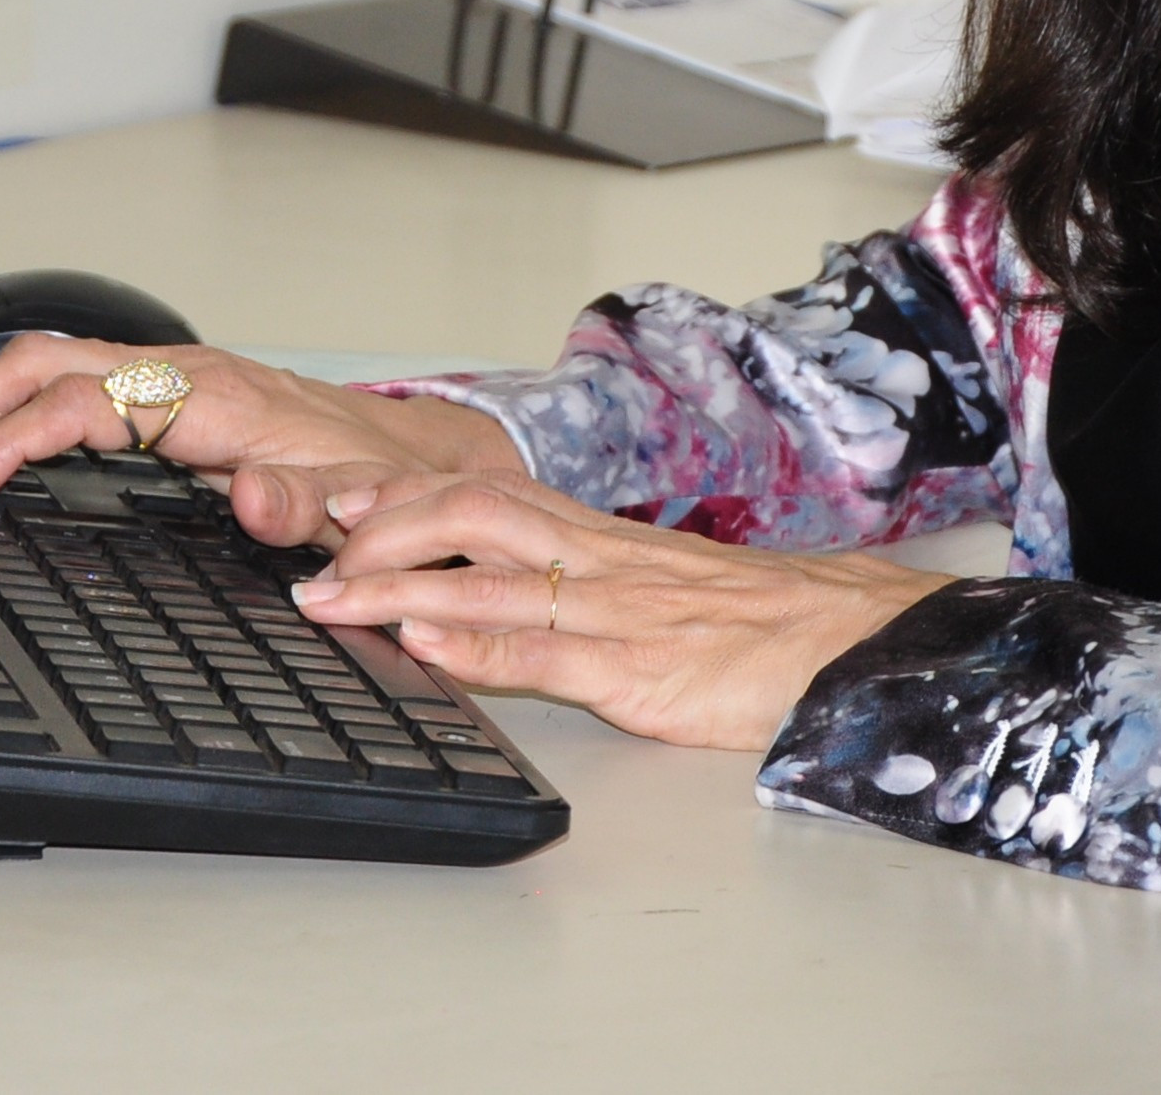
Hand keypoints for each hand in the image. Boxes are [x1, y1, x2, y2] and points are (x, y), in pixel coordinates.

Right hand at [0, 336, 522, 549]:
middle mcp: (185, 375)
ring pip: (52, 362)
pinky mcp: (168, 393)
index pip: (83, 404)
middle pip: (46, 362)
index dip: (10, 443)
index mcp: (215, 401)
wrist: (415, 459)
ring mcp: (173, 378)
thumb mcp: (358, 506)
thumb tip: (258, 505)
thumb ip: (312, 509)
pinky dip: (16, 405)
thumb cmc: (382, 482)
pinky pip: (74, 381)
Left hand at [290, 470, 948, 751]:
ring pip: (487, 576)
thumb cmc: (758, 624)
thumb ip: (586, 585)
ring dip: (396, 588)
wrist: (848, 643)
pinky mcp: (636, 668)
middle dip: (379, 528)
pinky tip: (426, 646)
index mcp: (600, 538)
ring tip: (329, 600)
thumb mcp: (659, 589)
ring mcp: (613, 609)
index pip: (485, 491)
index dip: (404, 491)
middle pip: (468, 513)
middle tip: (312, 552)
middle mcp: (596, 559)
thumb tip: (511, 596)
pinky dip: (475, 648)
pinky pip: (543, 649)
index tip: (339, 495)